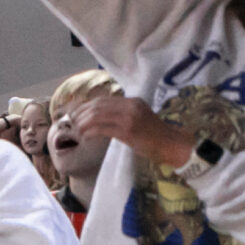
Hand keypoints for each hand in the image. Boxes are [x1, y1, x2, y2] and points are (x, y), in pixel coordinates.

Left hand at [68, 96, 194, 169]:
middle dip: (80, 114)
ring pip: (96, 116)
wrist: (172, 144)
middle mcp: (130, 106)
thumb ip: (120, 113)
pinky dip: (90, 132)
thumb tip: (95, 116)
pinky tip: (86, 137)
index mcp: (132, 101)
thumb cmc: (154, 134)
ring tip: (78, 131)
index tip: (74, 113)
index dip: (84, 106)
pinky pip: (101, 129)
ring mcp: (129, 118)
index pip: (101, 100)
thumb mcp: (137, 117)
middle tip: (72, 123)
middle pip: (96, 106)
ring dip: (83, 124)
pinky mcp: (127, 131)